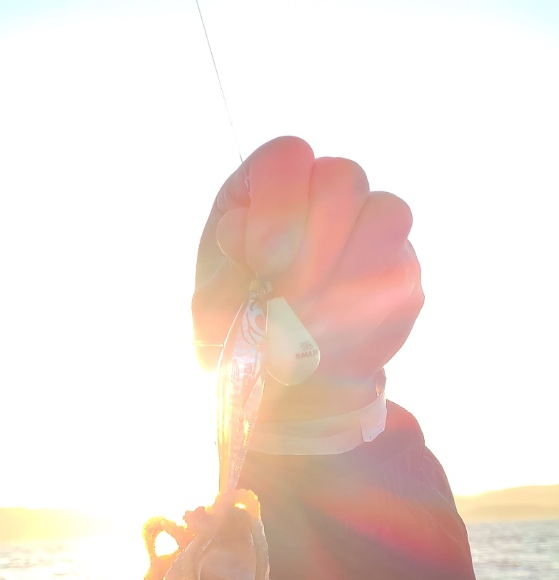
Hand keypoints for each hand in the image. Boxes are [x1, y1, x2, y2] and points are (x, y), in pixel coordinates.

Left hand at [192, 136, 423, 420]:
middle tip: (287, 295)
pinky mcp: (400, 263)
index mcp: (261, 194)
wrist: (287, 384)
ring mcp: (365, 225)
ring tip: (309, 319)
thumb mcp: (214, 305)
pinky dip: (368, 305)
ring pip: (386, 213)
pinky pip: (402, 266)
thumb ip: (231, 266)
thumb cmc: (240, 336)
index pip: (286, 158)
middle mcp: (317, 195)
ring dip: (344, 274)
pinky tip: (337, 333)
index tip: (261, 258)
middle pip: (342, 176)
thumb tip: (251, 232)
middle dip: (314, 243)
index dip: (279, 205)